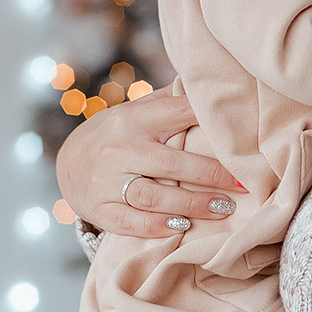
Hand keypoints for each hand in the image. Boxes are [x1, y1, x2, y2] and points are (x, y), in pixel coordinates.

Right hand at [55, 87, 245, 239]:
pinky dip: (158, 226)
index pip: (177, 113)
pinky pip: (132, 222)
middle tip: (245, 185)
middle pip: (172, 163)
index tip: (243, 136)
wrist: (67, 164)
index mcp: (135, 119)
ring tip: (225, 208)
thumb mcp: (136, 111)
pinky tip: (183, 227)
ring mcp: (108, 181)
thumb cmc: (118, 134)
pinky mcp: (101, 209)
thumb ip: (170, 101)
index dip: (210, 121)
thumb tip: (213, 84)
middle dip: (212, 175)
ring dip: (193, 204)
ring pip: (154, 196)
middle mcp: (121, 149)